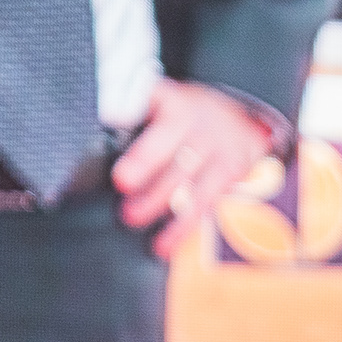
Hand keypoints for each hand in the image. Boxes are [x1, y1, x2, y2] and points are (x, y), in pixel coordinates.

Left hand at [113, 80, 277, 260]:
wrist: (241, 113)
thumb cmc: (185, 109)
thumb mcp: (161, 96)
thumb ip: (131, 106)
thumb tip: (100, 121)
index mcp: (178, 107)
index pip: (159, 133)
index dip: (142, 157)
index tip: (122, 178)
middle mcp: (202, 129)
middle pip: (176, 163)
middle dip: (151, 187)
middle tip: (126, 208)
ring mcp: (220, 153)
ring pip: (192, 189)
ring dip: (166, 212)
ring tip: (137, 225)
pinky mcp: (231, 175)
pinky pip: (205, 206)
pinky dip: (183, 229)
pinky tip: (164, 245)